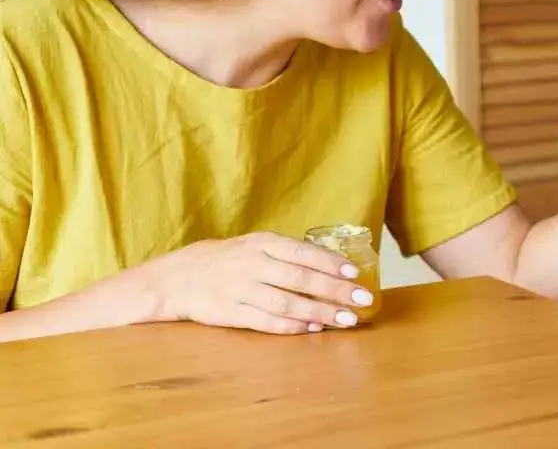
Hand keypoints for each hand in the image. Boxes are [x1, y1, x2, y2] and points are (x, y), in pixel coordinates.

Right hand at [151, 232, 375, 333]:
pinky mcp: (231, 313)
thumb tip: (334, 265)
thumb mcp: (257, 245)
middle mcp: (252, 265)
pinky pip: (266, 322)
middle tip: (361, 299)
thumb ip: (290, 253)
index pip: (303, 252)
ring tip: (345, 319)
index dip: (330, 263)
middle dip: (334, 290)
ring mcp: (240, 290)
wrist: (181, 277)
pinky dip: (292, 327)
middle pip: (299, 279)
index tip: (355, 273)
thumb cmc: (232, 259)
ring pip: (286, 304)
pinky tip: (313, 329)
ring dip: (319, 313)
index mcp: (263, 243)